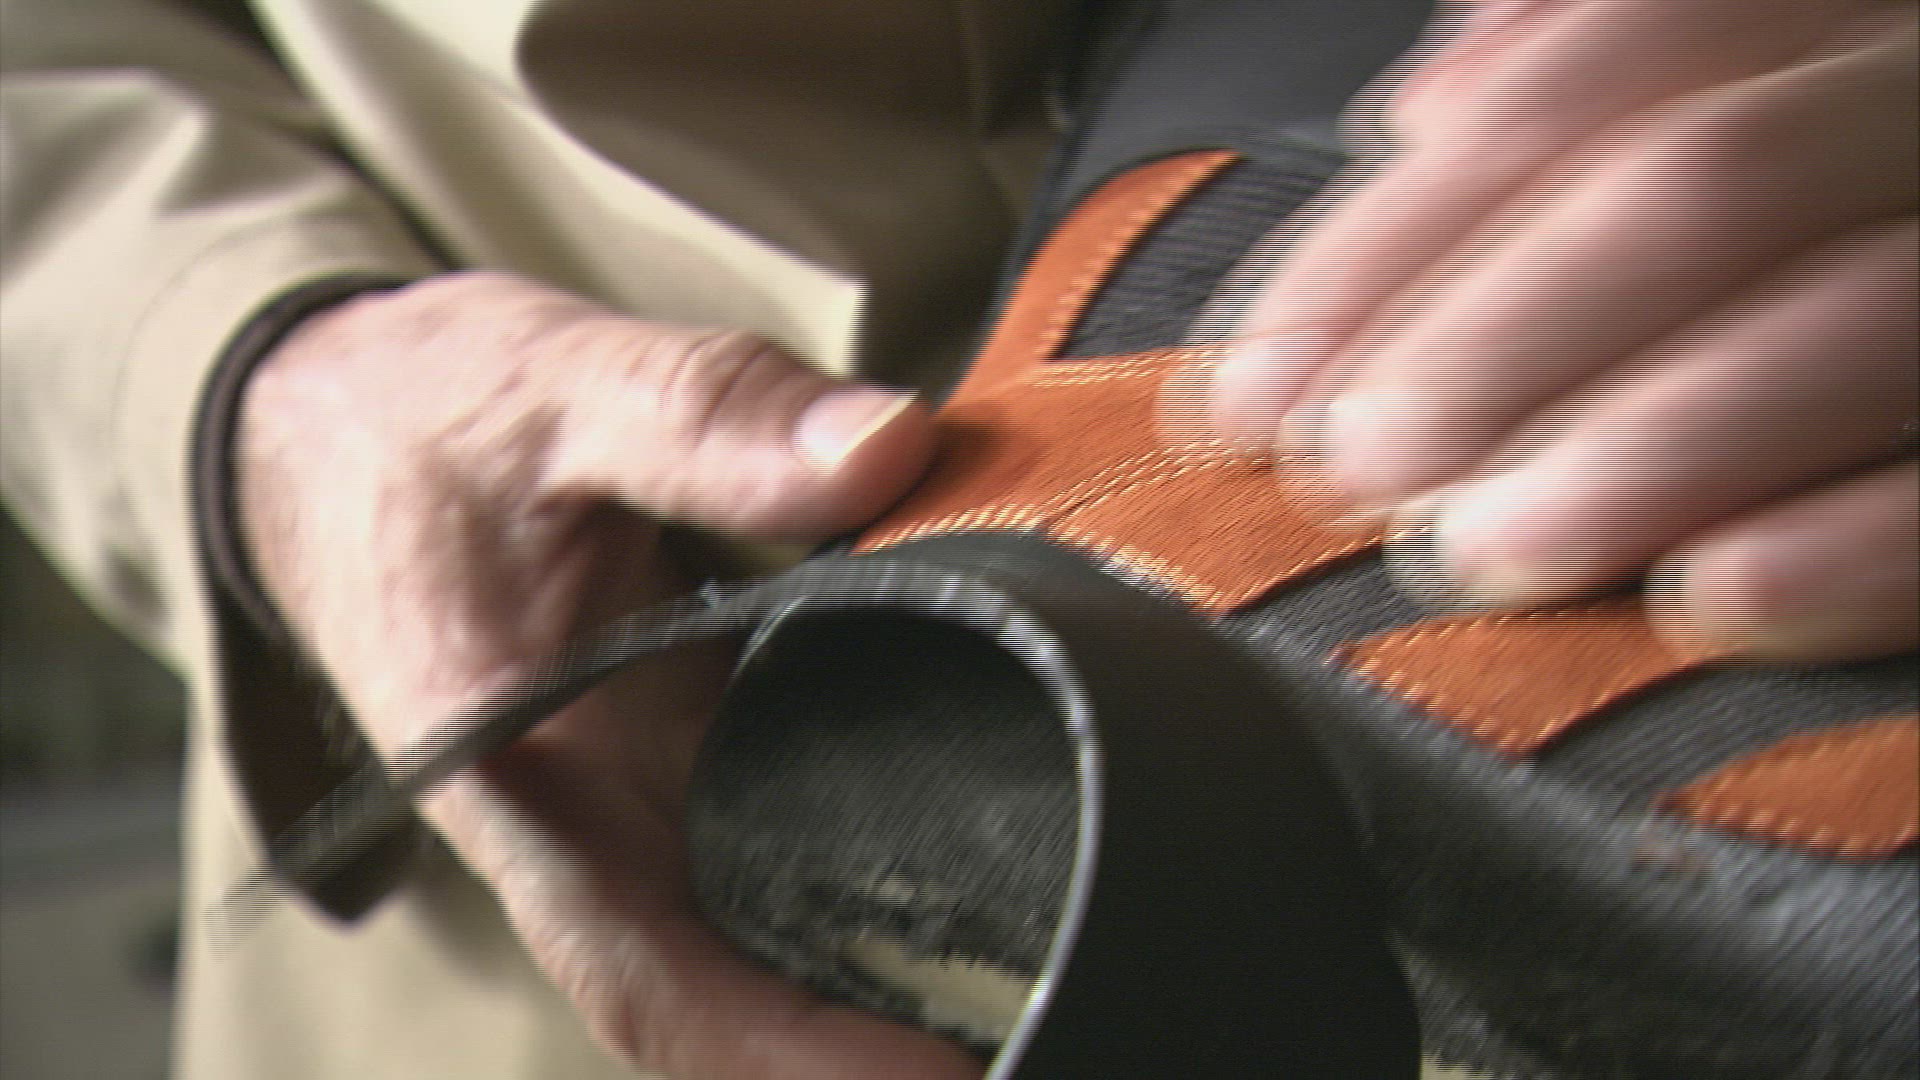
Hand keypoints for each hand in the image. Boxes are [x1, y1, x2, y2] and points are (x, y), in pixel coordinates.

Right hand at [237, 272, 973, 1077]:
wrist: (339, 418)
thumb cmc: (418, 419)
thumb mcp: (558, 390)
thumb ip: (710, 418)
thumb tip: (889, 448)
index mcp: (515, 778)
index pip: (645, 969)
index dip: (788, 1052)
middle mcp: (580, 818)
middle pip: (728, 982)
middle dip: (866, 1043)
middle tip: (1042, 1029)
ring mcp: (634, 788)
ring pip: (758, 921)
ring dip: (876, 973)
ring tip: (1037, 976)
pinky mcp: (677, 739)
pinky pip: (780, 824)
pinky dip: (870, 857)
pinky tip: (980, 854)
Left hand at [1198, 0, 1918, 660]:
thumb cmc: (1820, 196)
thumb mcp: (1743, 77)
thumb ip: (1597, 70)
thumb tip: (1428, 114)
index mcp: (1850, 5)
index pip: (1607, 72)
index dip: (1401, 234)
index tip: (1264, 381)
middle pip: (1708, 181)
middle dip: (1496, 339)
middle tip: (1352, 473)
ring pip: (1868, 310)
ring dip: (1647, 445)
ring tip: (1478, 551)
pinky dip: (1867, 546)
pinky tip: (1716, 603)